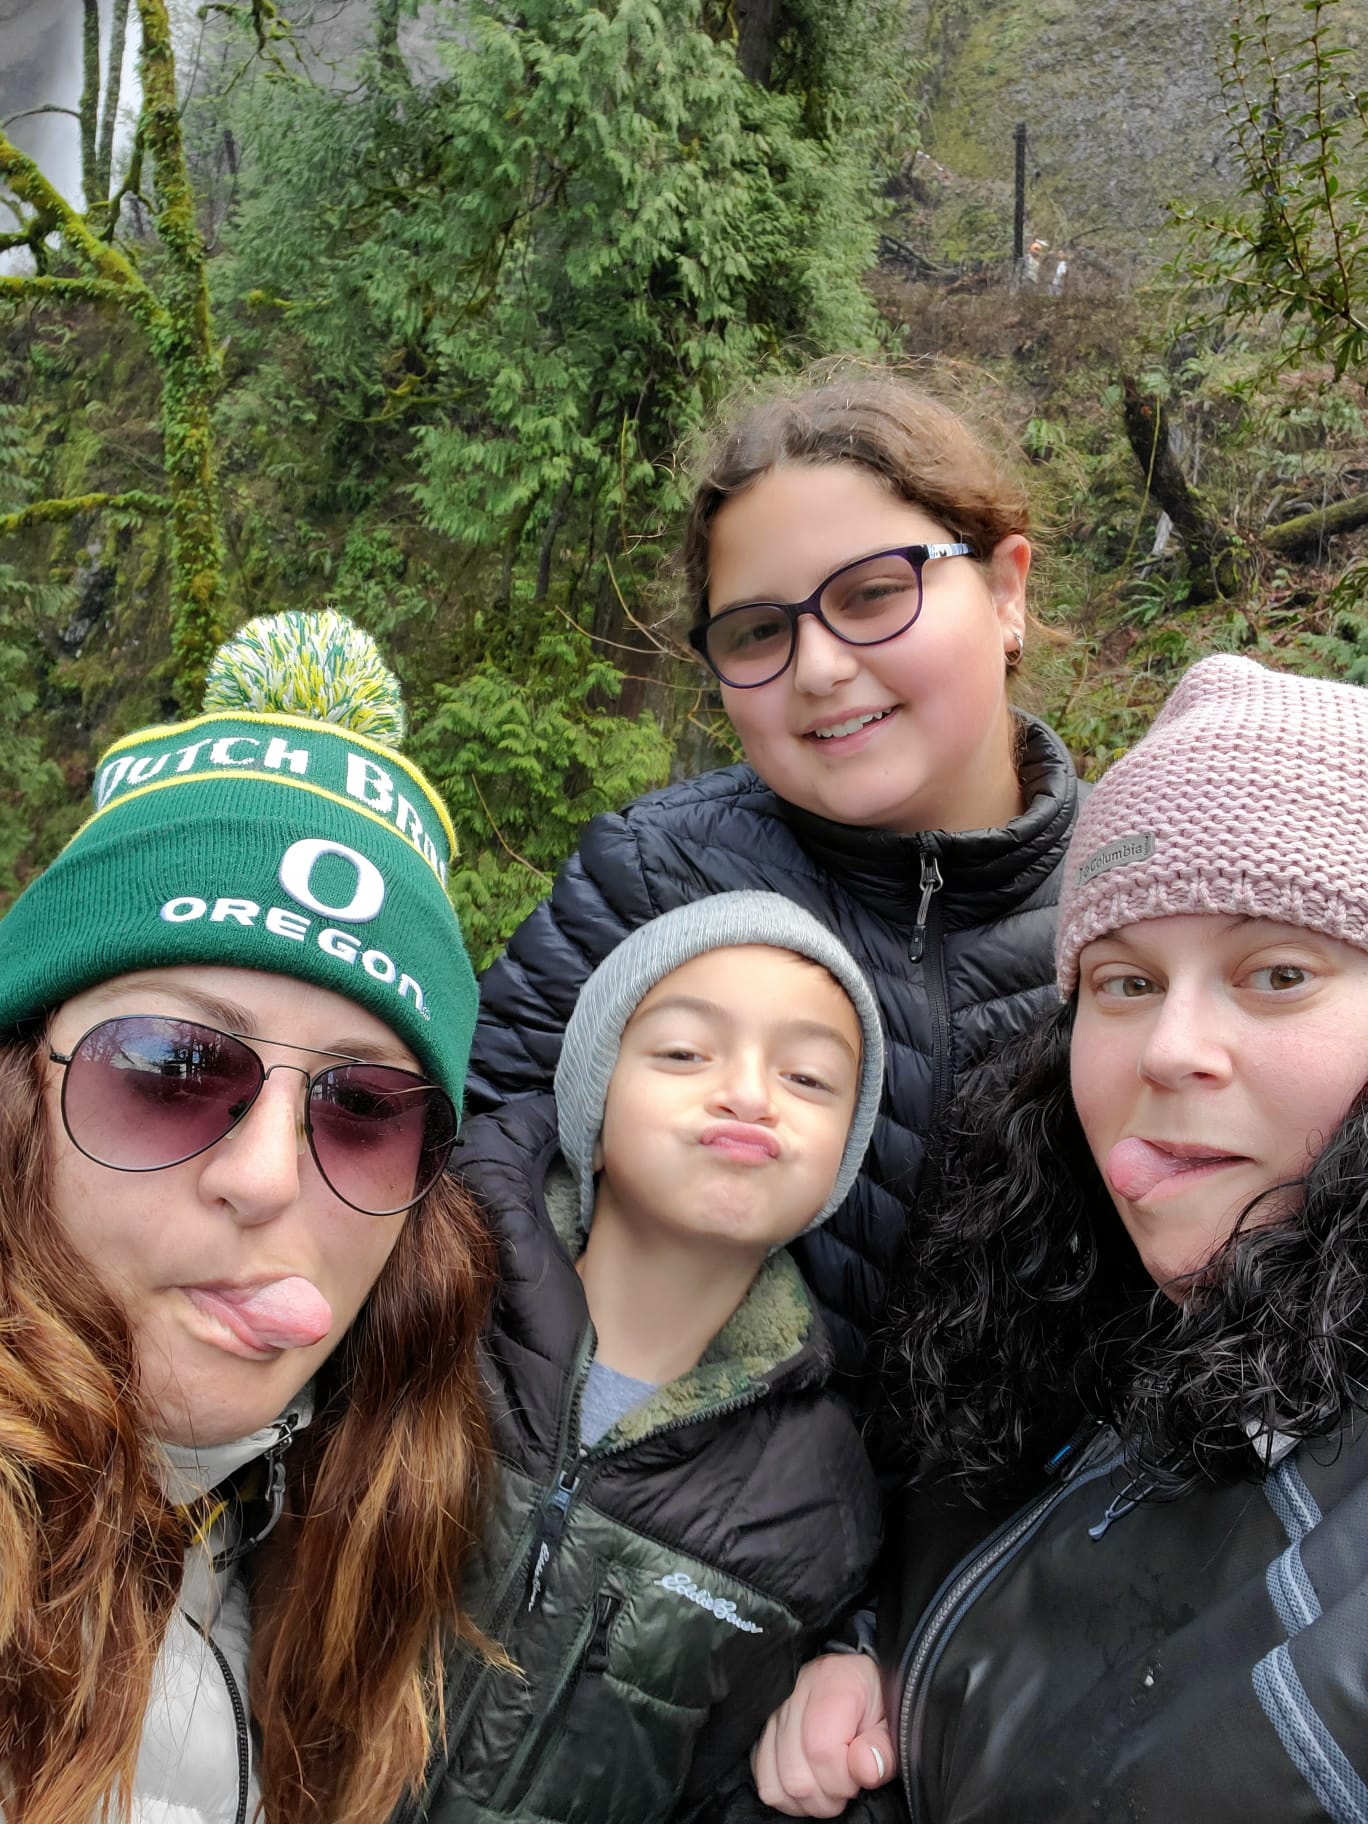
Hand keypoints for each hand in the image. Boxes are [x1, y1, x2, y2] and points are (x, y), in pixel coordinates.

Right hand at [750, 1652, 893, 1817]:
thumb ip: (884, 1748)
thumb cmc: (880, 1704)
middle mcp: (797, 1692)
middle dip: (827, 1795)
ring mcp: (775, 1712)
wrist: (864, 1684)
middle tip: (848, 1784)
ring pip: (776, 1782)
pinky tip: (810, 1782)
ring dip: (807, 1799)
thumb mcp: (894, 1723)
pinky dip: (786, 1794)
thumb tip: (864, 1769)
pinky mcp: (764, 1730)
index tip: (860, 1776)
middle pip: (795, 1773)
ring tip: (829, 1783)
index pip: (821, 1749)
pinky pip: (763, 1778)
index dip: (843, 1779)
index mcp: (833, 1681)